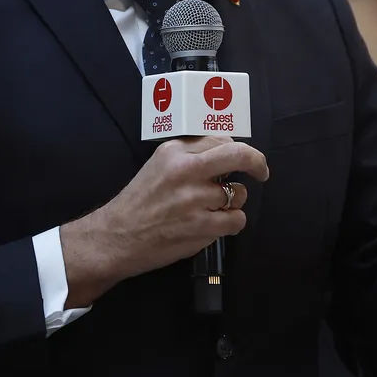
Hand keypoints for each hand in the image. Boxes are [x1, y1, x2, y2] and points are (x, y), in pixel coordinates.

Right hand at [60, 136, 268, 306]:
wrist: (116, 237)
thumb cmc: (138, 202)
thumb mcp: (158, 165)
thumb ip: (189, 156)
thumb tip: (226, 152)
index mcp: (175, 151)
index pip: (219, 140)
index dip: (235, 149)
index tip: (240, 158)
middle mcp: (186, 170)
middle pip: (238, 155)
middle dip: (257, 162)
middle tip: (261, 171)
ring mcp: (195, 199)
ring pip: (239, 194)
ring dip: (234, 203)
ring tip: (214, 210)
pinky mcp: (201, 227)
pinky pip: (236, 220)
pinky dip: (231, 224)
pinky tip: (214, 226)